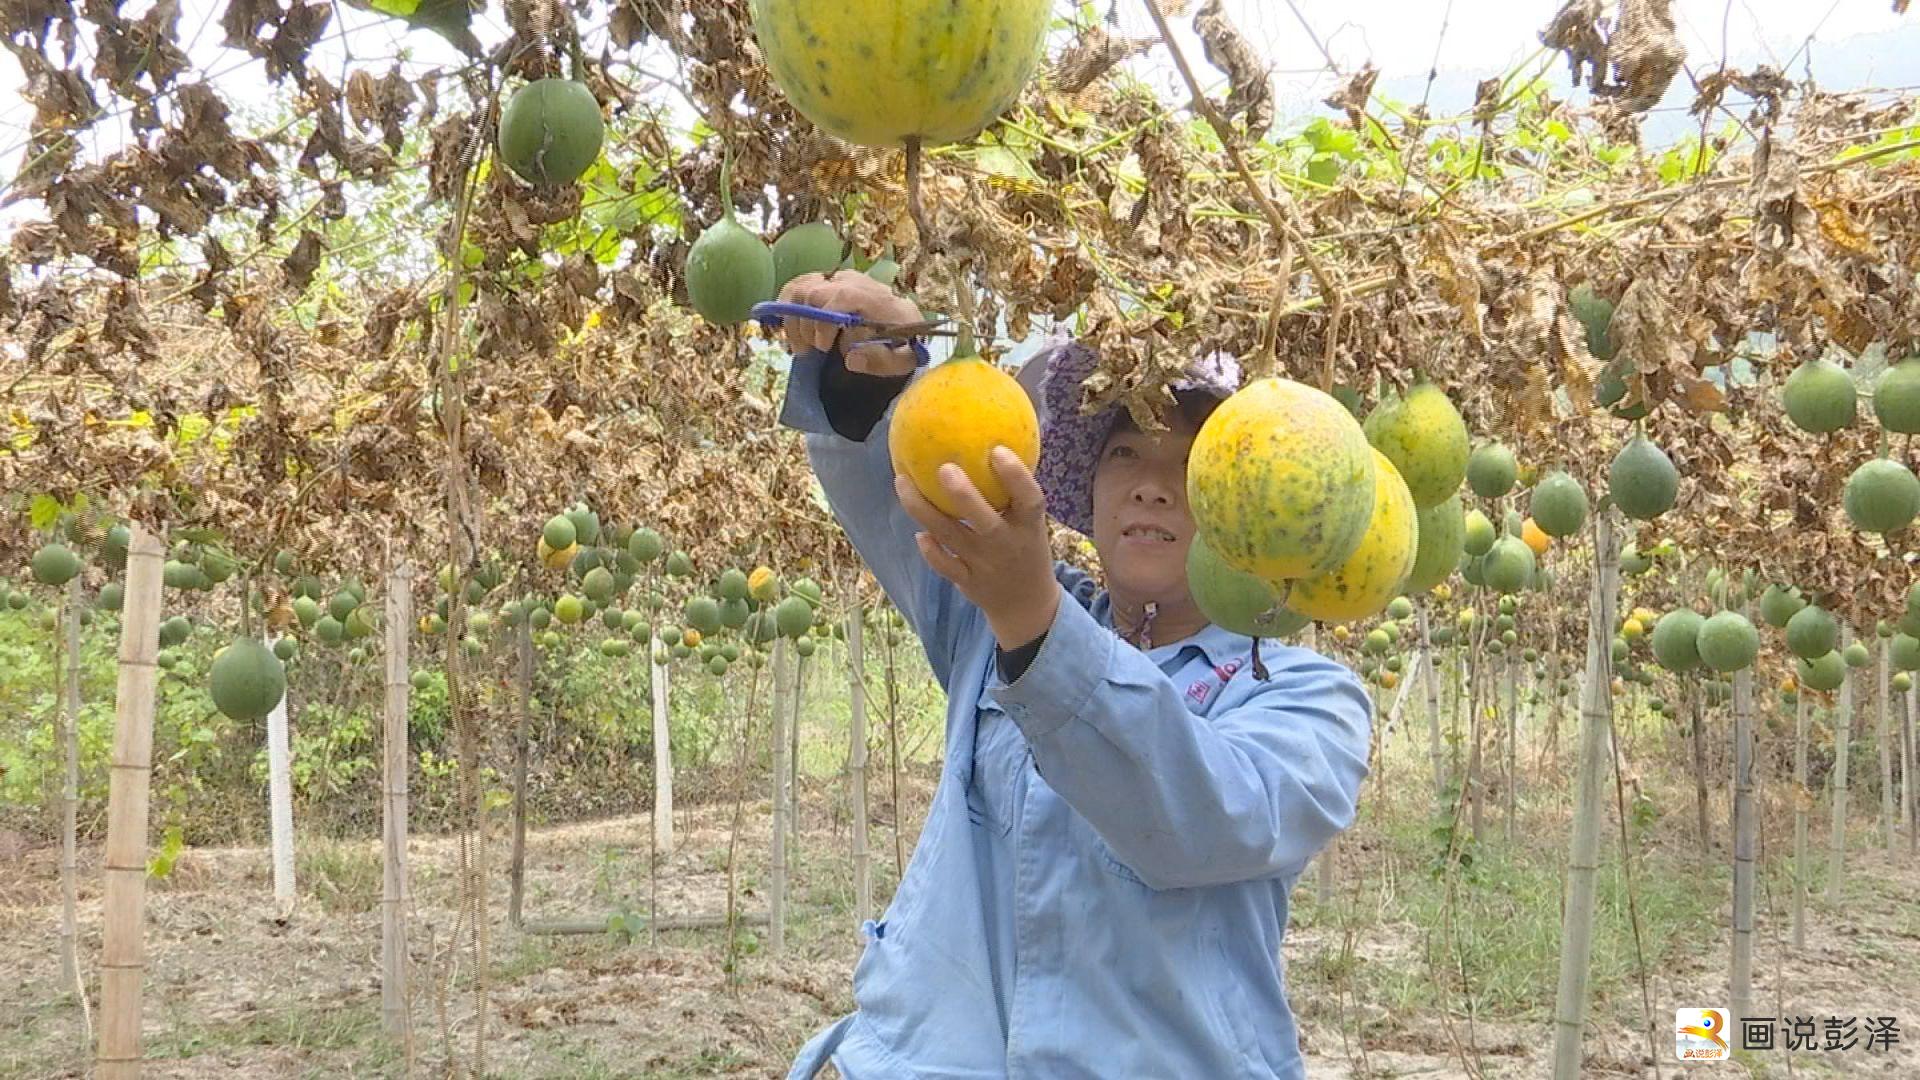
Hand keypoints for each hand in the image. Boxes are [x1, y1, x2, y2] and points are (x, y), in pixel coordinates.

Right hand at [777, 271, 922, 377]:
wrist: (904, 322)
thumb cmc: (903, 342)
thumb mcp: (902, 360)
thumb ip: (880, 361)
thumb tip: (851, 359)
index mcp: (873, 296)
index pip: (840, 298)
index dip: (825, 324)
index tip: (825, 348)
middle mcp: (853, 281)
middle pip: (813, 292)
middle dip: (806, 325)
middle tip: (810, 351)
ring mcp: (836, 278)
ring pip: (799, 287)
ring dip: (792, 318)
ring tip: (800, 345)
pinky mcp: (825, 281)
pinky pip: (796, 286)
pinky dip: (786, 307)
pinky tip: (791, 329)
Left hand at [895, 446, 1060, 649]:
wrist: (1027, 604)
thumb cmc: (1025, 546)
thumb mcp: (1031, 521)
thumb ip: (1014, 489)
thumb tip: (990, 436)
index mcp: (1029, 526)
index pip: (1029, 499)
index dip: (1015, 476)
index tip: (997, 450)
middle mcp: (1007, 545)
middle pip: (984, 521)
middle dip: (964, 496)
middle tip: (943, 467)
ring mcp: (985, 566)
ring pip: (950, 536)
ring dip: (923, 510)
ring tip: (902, 481)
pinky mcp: (967, 582)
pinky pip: (943, 564)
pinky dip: (930, 550)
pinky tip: (918, 533)